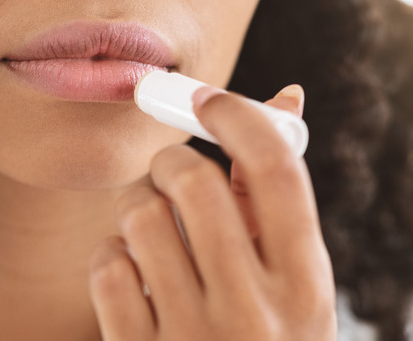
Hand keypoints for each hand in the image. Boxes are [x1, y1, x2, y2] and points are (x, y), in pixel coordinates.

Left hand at [89, 85, 335, 340]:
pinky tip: (132, 279)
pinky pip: (107, 263)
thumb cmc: (260, 337)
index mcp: (306, 284)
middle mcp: (256, 312)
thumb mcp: (289, 284)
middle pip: (193, 179)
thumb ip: (276, 199)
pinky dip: (112, 256)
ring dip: (136, 209)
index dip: (236, 115)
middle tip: (168, 175)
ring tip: (151, 234)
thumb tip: (283, 96)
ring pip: (139, 213)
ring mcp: (194, 338)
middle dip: (169, 162)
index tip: (204, 97)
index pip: (277, 169)